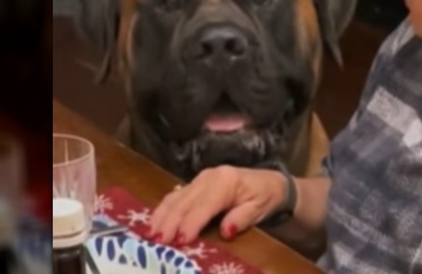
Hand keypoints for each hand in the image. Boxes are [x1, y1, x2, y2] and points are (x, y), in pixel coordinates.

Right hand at [147, 165, 287, 245]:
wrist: (271, 181)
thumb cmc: (265, 197)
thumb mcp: (259, 209)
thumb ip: (242, 218)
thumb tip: (226, 231)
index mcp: (226, 183)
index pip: (203, 206)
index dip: (190, 224)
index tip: (179, 241)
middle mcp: (209, 177)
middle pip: (184, 202)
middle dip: (169, 223)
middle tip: (156, 242)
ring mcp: (201, 178)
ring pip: (175, 198)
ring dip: (161, 216)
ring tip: (150, 235)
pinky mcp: (196, 182)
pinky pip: (176, 195)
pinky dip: (164, 209)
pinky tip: (155, 222)